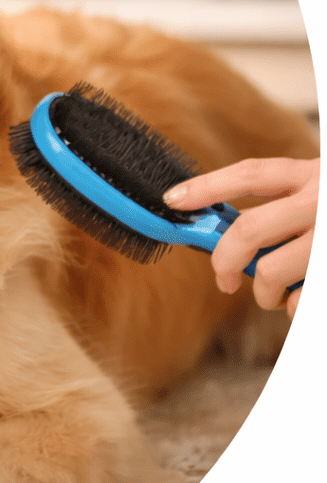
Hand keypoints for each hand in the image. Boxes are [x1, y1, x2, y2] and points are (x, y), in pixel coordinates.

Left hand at [163, 158, 318, 316]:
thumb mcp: (321, 190)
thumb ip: (284, 202)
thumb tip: (228, 229)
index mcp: (312, 174)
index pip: (249, 174)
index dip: (206, 187)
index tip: (172, 199)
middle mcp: (321, 201)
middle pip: (247, 229)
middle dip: (224, 260)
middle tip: (224, 279)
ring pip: (270, 271)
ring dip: (264, 292)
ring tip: (275, 295)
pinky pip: (300, 300)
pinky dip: (293, 308)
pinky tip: (299, 300)